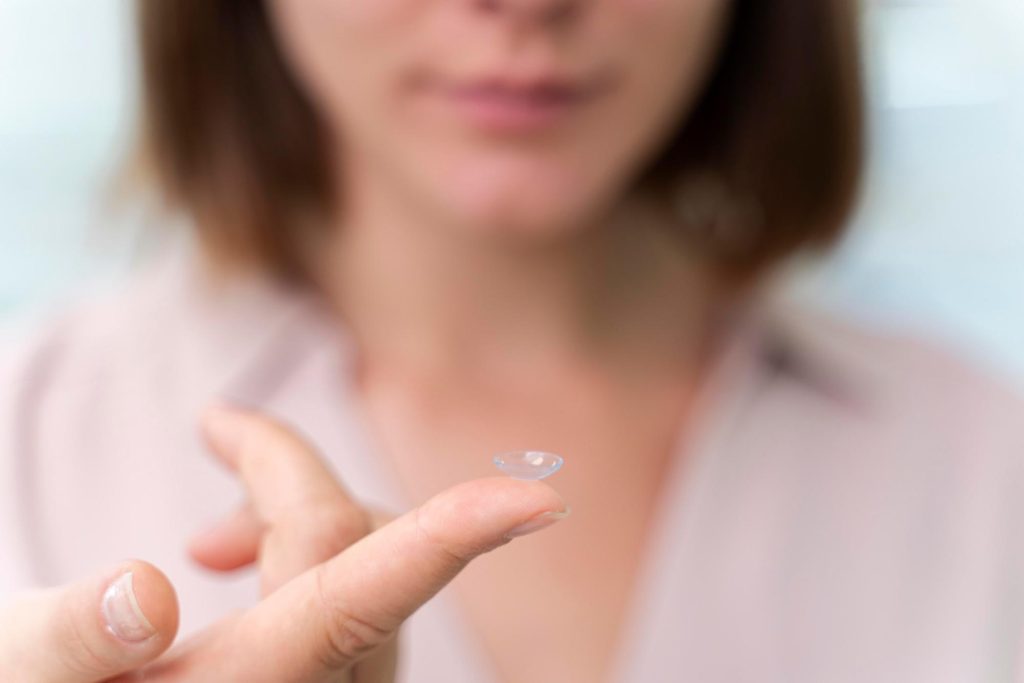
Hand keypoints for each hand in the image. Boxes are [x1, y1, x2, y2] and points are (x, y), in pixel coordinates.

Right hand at [0, 406, 567, 681]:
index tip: (536, 498)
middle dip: (288, 476)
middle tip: (218, 430)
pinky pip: (359, 592)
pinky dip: (305, 553)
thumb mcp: (26, 678)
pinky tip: (246, 559)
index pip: (358, 593)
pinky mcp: (342, 676)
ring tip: (210, 529)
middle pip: (347, 540)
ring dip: (295, 515)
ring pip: (363, 562)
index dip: (450, 538)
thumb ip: (69, 644)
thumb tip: (145, 588)